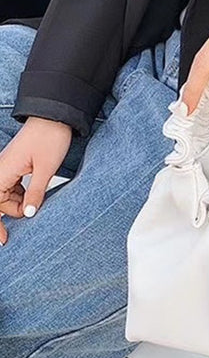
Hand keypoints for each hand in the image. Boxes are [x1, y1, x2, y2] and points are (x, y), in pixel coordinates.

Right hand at [0, 117, 71, 244]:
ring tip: (38, 205)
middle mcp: (0, 169)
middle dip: (13, 213)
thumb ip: (35, 193)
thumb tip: (28, 214)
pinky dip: (21, 196)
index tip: (3, 240)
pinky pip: (12, 187)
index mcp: (2, 171)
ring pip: (6, 196)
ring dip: (18, 204)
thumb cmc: (49, 138)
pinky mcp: (15, 166)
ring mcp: (6, 167)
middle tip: (29, 219)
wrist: (54, 117)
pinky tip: (35, 198)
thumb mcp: (46, 169)